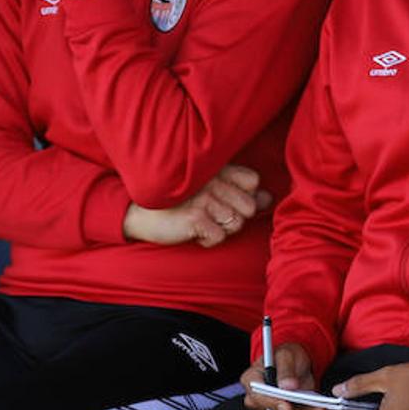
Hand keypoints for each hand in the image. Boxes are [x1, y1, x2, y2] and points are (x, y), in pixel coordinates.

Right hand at [122, 164, 273, 247]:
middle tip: (212, 216)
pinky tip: (194, 233)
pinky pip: (219, 237)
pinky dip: (208, 241)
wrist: (139, 214)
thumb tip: (268, 198)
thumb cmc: (179, 202)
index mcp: (218, 169)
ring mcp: (205, 198)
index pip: (253, 181)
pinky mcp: (195, 217)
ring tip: (201, 223)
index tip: (226, 200)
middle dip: (235, 217)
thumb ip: (241, 192)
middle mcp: (213, 181)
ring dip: (220, 230)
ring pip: (236, 224)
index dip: (245, 195)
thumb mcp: (210, 190)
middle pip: (249, 206)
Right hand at [241, 342, 322, 409]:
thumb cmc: (286, 356)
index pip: (258, 395)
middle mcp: (256, 398)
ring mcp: (268, 409)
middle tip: (313, 409)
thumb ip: (286, 369)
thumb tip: (287, 386)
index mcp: (251, 380)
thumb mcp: (286, 354)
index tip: (288, 406)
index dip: (272, 402)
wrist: (295, 363)